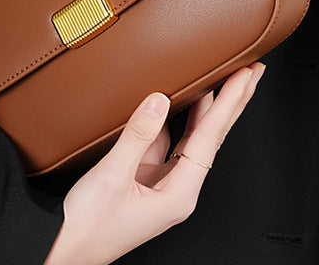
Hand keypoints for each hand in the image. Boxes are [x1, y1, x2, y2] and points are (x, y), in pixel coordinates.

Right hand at [43, 62, 265, 264]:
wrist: (67, 250)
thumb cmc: (89, 225)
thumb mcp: (112, 176)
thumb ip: (137, 136)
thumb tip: (159, 100)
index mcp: (179, 194)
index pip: (210, 139)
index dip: (228, 104)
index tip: (244, 77)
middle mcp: (177, 188)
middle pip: (211, 137)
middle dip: (232, 103)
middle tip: (251, 71)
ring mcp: (162, 182)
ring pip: (193, 137)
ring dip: (208, 107)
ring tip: (225, 78)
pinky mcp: (145, 176)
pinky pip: (168, 140)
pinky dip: (177, 117)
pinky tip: (181, 99)